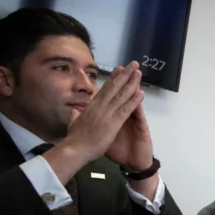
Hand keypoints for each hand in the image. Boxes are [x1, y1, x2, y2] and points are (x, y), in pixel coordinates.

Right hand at [44, 63, 142, 182]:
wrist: (75, 150)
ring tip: (139, 72)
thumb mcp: (73, 124)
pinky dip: (134, 100)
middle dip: (125, 74)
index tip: (120, 69)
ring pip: (121, 94)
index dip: (113, 78)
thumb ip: (74, 116)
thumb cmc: (74, 139)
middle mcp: (100, 106)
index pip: (104, 89)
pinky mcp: (113, 122)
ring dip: (132, 83)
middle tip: (133, 64)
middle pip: (114, 87)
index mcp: (91, 106)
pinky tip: (141, 92)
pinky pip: (126, 109)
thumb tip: (73, 111)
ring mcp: (107, 113)